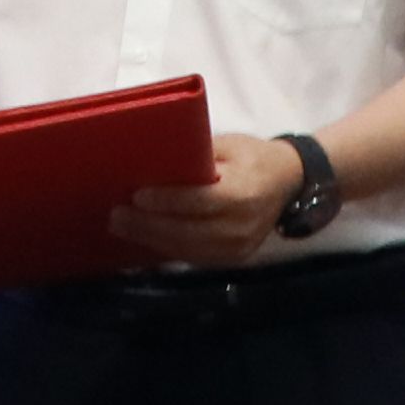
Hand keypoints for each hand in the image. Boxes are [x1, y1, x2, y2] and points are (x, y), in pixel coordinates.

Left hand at [110, 134, 294, 270]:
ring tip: (122, 227)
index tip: (137, 196)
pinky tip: (144, 239)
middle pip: (189, 231)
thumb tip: (153, 162)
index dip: (167, 201)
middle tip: (116, 216)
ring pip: (189, 249)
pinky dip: (167, 248)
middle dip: (148, 226)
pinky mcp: (235, 259)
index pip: (200, 201)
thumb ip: (197, 156)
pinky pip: (195, 257)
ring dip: (152, 240)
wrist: (289, 182)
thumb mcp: (228, 145)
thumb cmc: (253, 156)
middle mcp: (243, 225)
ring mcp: (240, 248)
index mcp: (244, 192)